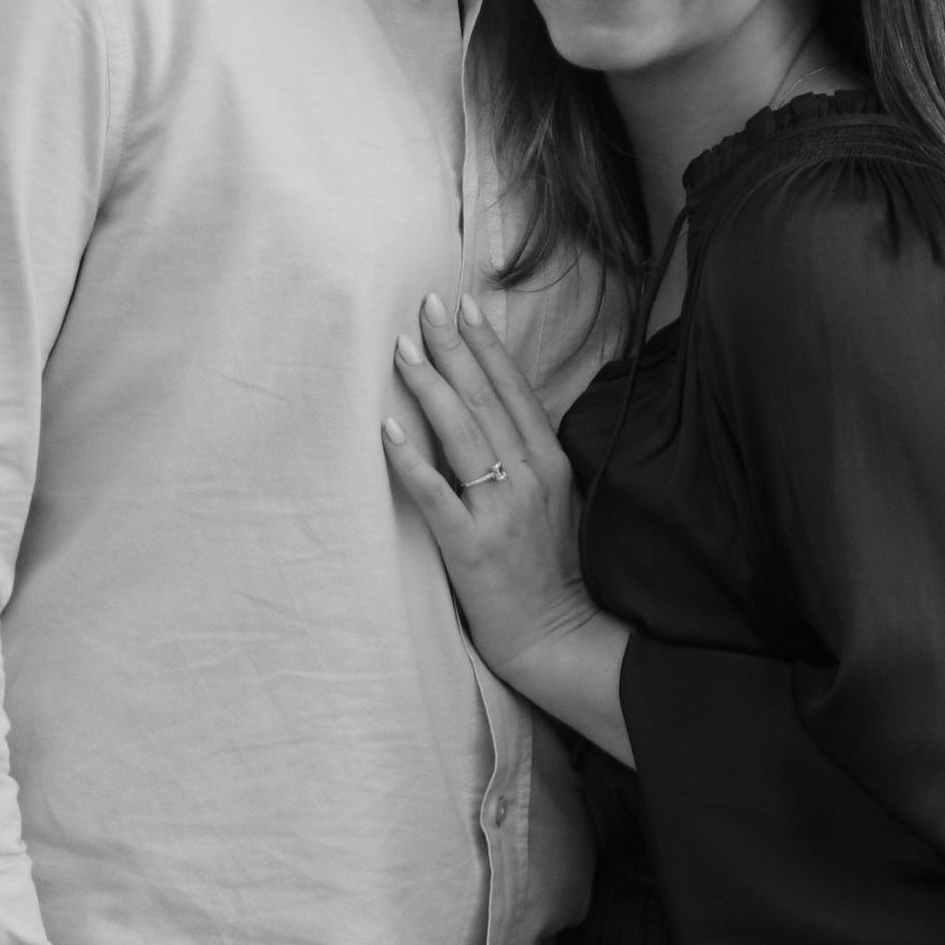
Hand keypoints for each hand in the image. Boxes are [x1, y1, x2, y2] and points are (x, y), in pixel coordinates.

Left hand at [383, 295, 631, 758]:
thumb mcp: (554, 503)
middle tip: (425, 306)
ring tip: (402, 348)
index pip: (514, 391)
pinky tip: (387, 429)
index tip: (464, 306)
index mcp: (550, 464)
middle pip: (486, 399)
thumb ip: (528, 459)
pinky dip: (410, 459)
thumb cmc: (550, 571)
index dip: (487, 346)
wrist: (557, 638)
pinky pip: (435, 494)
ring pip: (461, 433)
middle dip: (453, 348)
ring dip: (430, 386)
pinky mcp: (472, 546)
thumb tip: (492, 414)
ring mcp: (501, 510)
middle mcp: (529, 478)